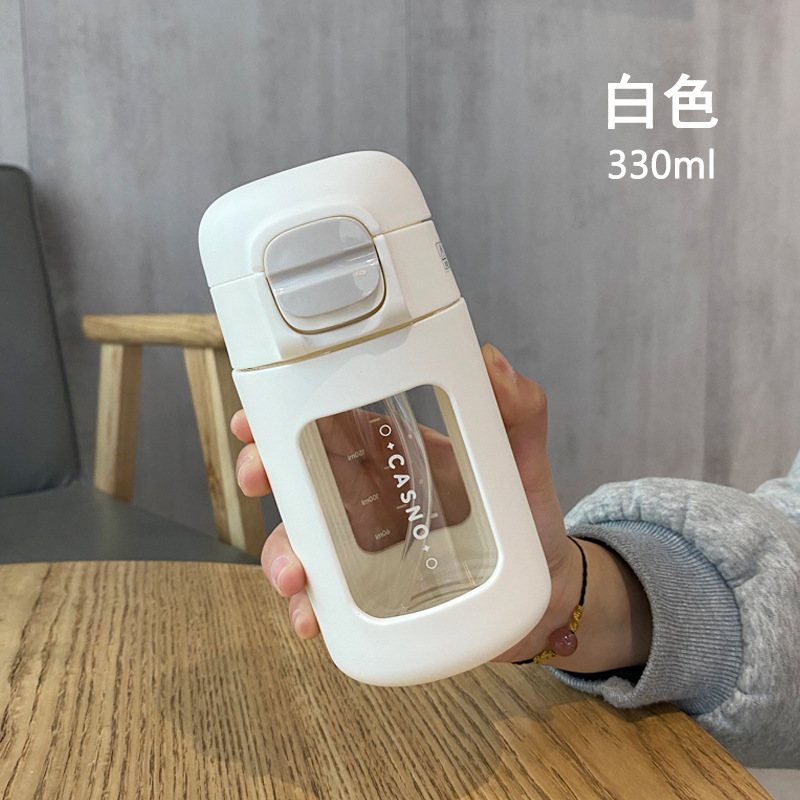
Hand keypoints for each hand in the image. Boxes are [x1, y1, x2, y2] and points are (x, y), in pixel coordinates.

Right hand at [231, 345, 651, 669]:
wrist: (543, 592)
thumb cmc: (527, 515)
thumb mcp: (523, 457)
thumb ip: (518, 410)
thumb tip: (490, 362)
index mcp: (396, 452)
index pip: (332, 423)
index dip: (285, 414)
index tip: (252, 416)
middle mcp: (371, 494)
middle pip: (299, 477)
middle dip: (264, 473)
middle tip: (256, 479)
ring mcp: (366, 546)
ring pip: (302, 540)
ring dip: (281, 553)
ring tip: (294, 576)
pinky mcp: (371, 593)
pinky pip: (327, 598)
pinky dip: (310, 608)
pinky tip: (312, 620)